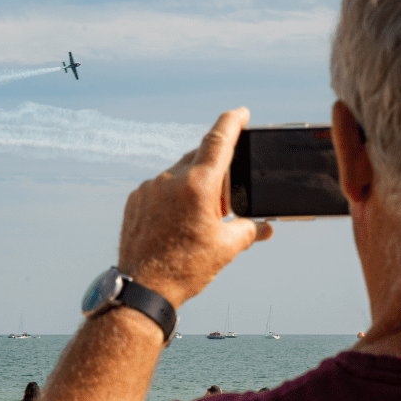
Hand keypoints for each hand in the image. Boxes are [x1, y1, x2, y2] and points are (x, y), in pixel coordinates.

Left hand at [117, 108, 273, 306]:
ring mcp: (149, 188)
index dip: (232, 122)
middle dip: (216, 167)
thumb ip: (250, 229)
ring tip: (202, 213)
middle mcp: (170, 179)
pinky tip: (178, 218)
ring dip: (193, 183)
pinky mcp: (134, 199)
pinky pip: (159, 187)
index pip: (219, 140)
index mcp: (198, 185)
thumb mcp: (227, 248)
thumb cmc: (186, 268)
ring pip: (178, 172)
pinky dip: (173, 194)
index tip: (241, 113)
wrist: (143, 287)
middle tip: (226, 193)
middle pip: (199, 157)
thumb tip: (266, 227)